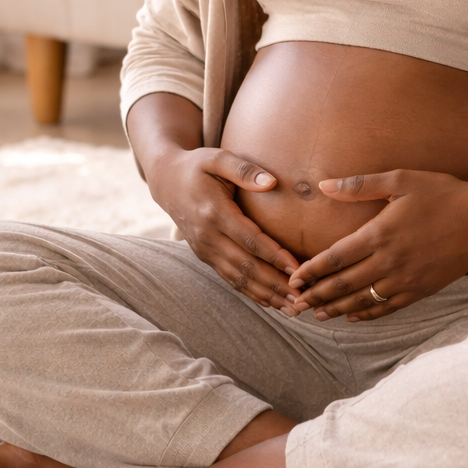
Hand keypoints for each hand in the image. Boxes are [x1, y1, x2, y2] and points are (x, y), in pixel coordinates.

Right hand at [147, 145, 300, 310]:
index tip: (297, 268)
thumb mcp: (217, 158)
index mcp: (214, 212)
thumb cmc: (197, 166)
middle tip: (302, 297)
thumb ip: (244, 170)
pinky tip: (271, 303)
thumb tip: (272, 182)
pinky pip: (230, 279)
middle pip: (246, 266)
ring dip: (266, 295)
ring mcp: (205, 250)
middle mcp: (208, 237)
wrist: (166, 180)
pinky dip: (251, 293)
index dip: (274, 256)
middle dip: (275, 284)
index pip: (250, 240)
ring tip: (292, 308)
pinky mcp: (205, 256)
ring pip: (238, 279)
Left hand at [287, 170, 467, 320]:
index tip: (293, 279)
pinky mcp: (421, 290)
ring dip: (337, 308)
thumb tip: (324, 185)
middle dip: (316, 295)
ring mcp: (406, 280)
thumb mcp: (401, 180)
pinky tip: (354, 316)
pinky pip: (388, 307)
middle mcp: (389, 261)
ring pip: (363, 300)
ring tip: (317, 314)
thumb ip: (360, 185)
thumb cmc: (443, 193)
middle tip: (295, 304)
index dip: (311, 270)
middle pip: (344, 284)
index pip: (335, 258)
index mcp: (380, 234)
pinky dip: (368, 314)